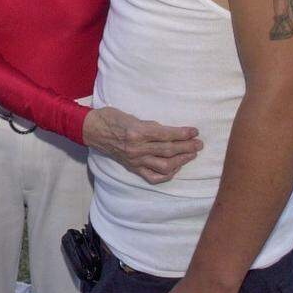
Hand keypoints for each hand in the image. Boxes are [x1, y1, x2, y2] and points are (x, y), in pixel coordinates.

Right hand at [82, 107, 202, 183]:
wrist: (93, 130)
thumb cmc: (112, 118)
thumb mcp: (132, 116)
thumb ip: (150, 125)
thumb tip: (168, 132)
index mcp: (137, 132)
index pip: (167, 135)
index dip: (183, 133)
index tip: (195, 131)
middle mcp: (137, 148)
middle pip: (169, 150)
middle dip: (187, 147)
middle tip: (199, 143)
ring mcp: (136, 160)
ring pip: (165, 165)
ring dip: (181, 161)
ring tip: (191, 154)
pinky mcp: (133, 168)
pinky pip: (153, 177)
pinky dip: (167, 174)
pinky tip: (175, 168)